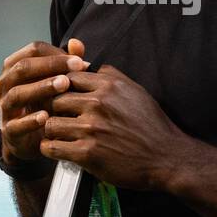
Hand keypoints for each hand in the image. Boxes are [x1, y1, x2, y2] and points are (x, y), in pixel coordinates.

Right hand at [0, 38, 88, 164]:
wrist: (34, 139)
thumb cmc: (46, 103)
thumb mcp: (58, 82)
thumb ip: (67, 63)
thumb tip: (77, 43)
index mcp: (15, 67)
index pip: (32, 51)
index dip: (56, 53)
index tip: (80, 61)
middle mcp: (4, 85)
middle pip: (22, 68)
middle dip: (50, 65)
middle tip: (76, 68)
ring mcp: (4, 108)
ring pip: (17, 93)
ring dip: (41, 87)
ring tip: (64, 85)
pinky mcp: (8, 131)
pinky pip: (16, 124)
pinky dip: (30, 120)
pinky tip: (46, 116)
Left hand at [40, 63, 185, 190]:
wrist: (166, 157)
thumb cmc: (151, 124)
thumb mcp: (134, 91)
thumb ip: (108, 74)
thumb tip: (85, 59)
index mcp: (109, 85)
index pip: (68, 77)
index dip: (62, 88)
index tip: (64, 99)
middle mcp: (99, 103)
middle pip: (55, 99)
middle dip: (55, 109)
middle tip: (60, 118)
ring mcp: (92, 129)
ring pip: (50, 123)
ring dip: (52, 130)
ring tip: (60, 135)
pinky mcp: (88, 153)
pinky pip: (52, 147)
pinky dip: (51, 149)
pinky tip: (58, 148)